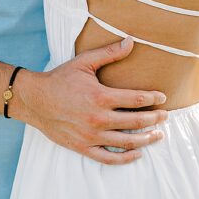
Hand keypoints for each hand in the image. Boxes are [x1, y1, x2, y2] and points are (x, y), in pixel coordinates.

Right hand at [9, 38, 167, 165]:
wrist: (34, 99)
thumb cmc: (60, 79)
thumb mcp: (84, 63)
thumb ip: (109, 53)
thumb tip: (131, 41)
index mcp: (101, 96)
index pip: (138, 99)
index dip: (154, 98)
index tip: (162, 98)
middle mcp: (98, 118)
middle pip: (137, 121)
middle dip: (155, 118)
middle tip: (165, 116)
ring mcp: (91, 135)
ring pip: (128, 141)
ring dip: (147, 139)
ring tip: (158, 135)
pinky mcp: (83, 147)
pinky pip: (109, 158)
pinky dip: (126, 158)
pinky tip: (137, 153)